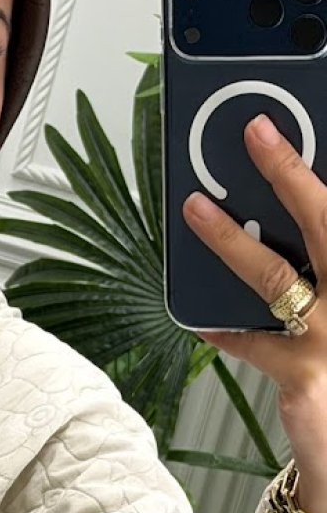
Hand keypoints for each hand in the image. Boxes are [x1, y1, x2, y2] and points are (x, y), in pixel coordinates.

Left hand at [183, 114, 326, 512]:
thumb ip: (322, 272)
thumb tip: (293, 213)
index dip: (310, 174)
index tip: (282, 133)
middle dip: (290, 172)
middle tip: (256, 134)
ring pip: (276, 275)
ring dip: (231, 238)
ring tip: (197, 209)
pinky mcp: (305, 379)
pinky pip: (251, 341)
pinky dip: (224, 326)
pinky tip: (200, 315)